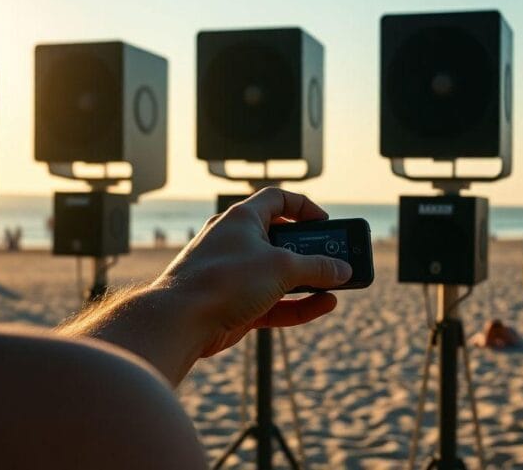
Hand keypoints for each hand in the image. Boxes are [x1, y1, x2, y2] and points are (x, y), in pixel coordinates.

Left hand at [151, 188, 351, 357]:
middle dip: (312, 251)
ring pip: (280, 275)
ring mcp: (235, 276)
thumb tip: (343, 270)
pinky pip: (274, 302)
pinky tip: (324, 306)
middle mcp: (237, 243)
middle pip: (282, 240)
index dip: (303, 207)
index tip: (325, 223)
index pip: (277, 199)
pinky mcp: (236, 305)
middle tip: (336, 258)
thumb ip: (317, 267)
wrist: (180, 322)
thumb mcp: (281, 267)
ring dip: (309, 280)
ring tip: (337, 285)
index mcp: (242, 219)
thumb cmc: (223, 281)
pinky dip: (298, 304)